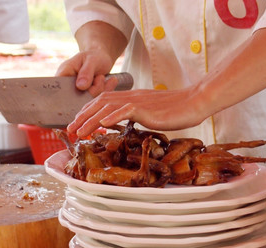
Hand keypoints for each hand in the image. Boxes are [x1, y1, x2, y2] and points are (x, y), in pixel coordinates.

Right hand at [55, 50, 118, 96]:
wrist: (102, 59)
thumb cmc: (95, 56)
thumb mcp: (92, 60)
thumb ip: (86, 72)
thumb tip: (80, 86)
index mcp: (64, 74)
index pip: (60, 90)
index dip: (71, 93)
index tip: (86, 87)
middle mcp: (68, 86)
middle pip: (78, 98)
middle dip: (93, 89)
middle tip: (101, 77)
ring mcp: (78, 94)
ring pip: (89, 100)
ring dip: (100, 89)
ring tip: (102, 76)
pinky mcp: (88, 98)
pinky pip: (97, 100)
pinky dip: (105, 91)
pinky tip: (110, 82)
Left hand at [67, 86, 212, 137]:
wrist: (195, 102)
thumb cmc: (178, 110)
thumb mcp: (153, 112)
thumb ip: (139, 114)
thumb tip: (129, 122)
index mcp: (132, 98)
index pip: (103, 102)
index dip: (87, 112)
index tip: (77, 124)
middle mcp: (131, 97)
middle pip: (100, 103)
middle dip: (82, 117)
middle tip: (70, 130)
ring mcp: (138, 102)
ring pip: (107, 108)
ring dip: (91, 120)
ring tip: (80, 132)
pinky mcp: (146, 108)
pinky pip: (126, 111)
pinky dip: (112, 117)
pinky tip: (102, 125)